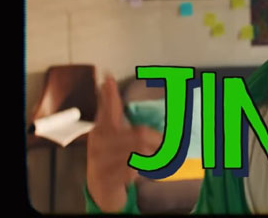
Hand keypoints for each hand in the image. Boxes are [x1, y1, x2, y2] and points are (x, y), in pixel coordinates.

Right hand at [86, 74, 162, 211]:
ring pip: (141, 152)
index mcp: (102, 129)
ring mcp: (101, 160)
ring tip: (154, 161)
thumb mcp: (113, 137)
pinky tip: (140, 173)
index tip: (108, 76)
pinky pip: (136, 169)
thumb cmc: (111, 158)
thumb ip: (118, 115)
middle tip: (168, 146)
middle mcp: (99, 142)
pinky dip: (144, 171)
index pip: (109, 109)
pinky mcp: (107, 177)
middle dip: (159, 141)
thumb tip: (113, 88)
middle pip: (140, 134)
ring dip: (154, 157)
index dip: (109, 94)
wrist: (100, 190)